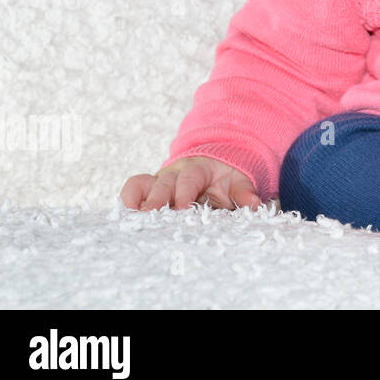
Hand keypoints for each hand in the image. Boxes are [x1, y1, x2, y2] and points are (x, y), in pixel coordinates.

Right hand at [120, 156, 260, 211]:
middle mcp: (175, 173)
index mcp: (198, 169)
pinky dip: (128, 198)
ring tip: (132, 216)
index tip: (182, 207)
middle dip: (157, 198)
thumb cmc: (225, 177)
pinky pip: (133, 188)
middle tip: (151, 214)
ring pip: (143, 183)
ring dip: (137, 199)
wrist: (215, 163)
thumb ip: (244, 192)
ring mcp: (159, 180)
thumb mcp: (238, 181)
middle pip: (163, 182)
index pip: (190, 179)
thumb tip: (255, 206)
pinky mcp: (149, 189)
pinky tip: (124, 214)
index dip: (185, 192)